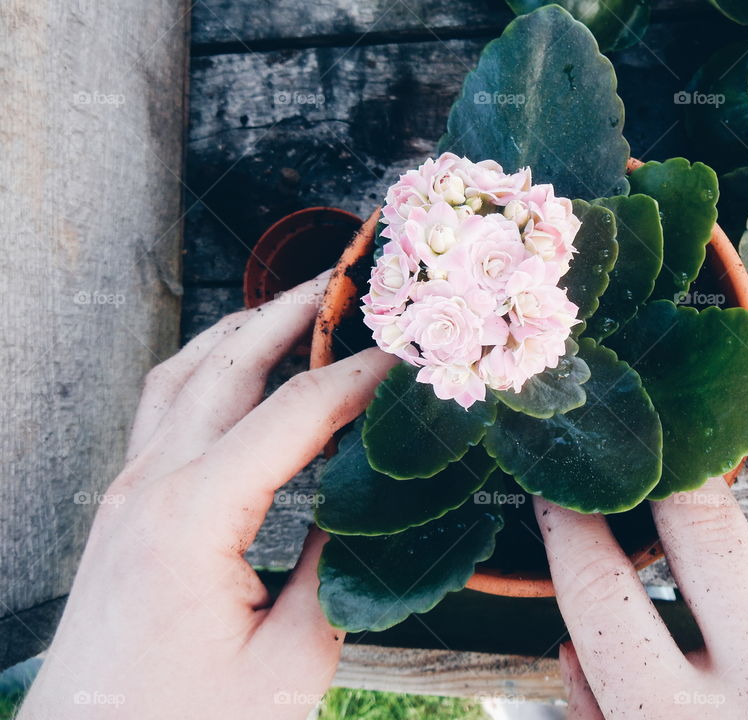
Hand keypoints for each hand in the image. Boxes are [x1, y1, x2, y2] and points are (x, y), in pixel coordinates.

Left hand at [18, 272, 395, 719]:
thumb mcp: (290, 662)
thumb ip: (332, 570)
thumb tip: (360, 505)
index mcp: (196, 516)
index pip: (295, 411)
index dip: (358, 372)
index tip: (405, 350)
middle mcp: (152, 483)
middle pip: (230, 361)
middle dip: (296, 310)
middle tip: (349, 278)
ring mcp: (128, 488)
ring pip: (185, 371)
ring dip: (245, 328)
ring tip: (299, 306)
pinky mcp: (123, 504)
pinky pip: (162, 404)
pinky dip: (207, 366)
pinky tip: (237, 370)